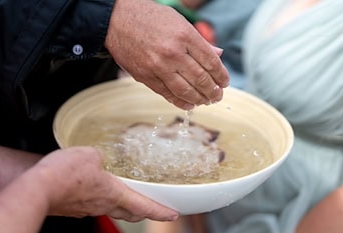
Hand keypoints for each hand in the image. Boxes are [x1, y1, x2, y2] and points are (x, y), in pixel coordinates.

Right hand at [35, 146, 177, 221]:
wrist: (37, 189)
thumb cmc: (64, 175)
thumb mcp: (90, 154)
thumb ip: (100, 156)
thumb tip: (98, 159)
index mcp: (113, 193)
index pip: (144, 206)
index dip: (160, 212)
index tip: (172, 215)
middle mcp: (103, 205)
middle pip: (130, 214)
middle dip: (143, 212)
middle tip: (151, 208)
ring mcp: (87, 209)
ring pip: (111, 210)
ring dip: (122, 206)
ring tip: (125, 197)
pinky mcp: (73, 208)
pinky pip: (93, 206)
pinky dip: (100, 201)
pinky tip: (94, 191)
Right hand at [105, 0, 228, 109]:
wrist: (117, 21)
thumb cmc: (149, 18)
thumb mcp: (179, 22)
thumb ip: (199, 41)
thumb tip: (218, 55)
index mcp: (184, 36)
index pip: (210, 61)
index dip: (221, 75)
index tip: (225, 82)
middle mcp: (172, 53)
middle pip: (200, 78)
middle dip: (213, 90)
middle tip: (218, 96)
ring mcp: (158, 67)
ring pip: (185, 90)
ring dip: (199, 98)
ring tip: (207, 101)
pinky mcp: (145, 77)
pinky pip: (167, 94)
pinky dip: (180, 102)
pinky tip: (190, 104)